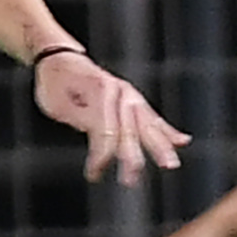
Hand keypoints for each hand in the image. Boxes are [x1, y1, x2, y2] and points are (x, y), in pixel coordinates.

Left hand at [38, 52, 187, 185]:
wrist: (59, 58)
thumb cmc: (54, 83)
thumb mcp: (56, 102)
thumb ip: (81, 118)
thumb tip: (100, 137)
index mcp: (99, 89)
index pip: (104, 128)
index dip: (100, 153)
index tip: (94, 173)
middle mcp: (119, 91)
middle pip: (129, 127)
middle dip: (132, 155)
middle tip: (132, 178)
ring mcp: (128, 95)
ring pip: (147, 123)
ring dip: (159, 145)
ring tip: (170, 164)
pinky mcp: (132, 101)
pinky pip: (153, 117)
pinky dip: (167, 130)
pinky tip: (182, 141)